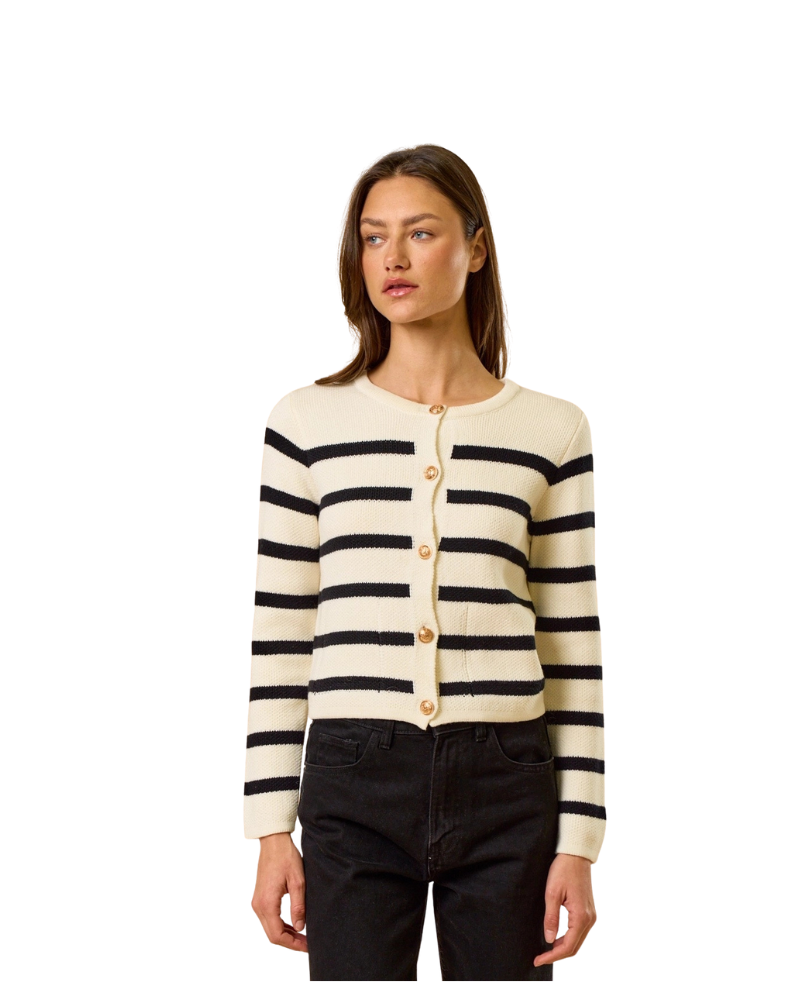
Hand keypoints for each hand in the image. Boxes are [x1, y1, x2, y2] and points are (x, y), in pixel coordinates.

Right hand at [251, 832, 307, 951]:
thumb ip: (298, 906)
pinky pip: (269, 918)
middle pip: (272, 935)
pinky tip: (294, 925)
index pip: (277, 935)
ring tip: (303, 936)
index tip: (307, 946)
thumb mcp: (298, 882)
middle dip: (290, 942)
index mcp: (267, 903)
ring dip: (286, 935)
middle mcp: (258, 905)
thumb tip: (300, 927)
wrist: (273, 841)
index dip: (293, 944)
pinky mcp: (260, 898)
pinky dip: (280, 925)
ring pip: (270, 928)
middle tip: (308, 944)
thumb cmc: (286, 857)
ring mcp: (257, 902)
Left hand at [534, 853, 596, 967]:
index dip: (552, 956)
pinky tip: (555, 938)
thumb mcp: (552, 893)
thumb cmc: (563, 870)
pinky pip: (578, 932)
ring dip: (562, 948)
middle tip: (539, 958)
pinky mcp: (588, 911)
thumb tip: (549, 940)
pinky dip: (567, 939)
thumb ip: (551, 918)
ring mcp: (591, 916)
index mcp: (581, 916)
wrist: (576, 855)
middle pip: (574, 947)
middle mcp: (590, 919)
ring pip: (577, 941)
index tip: (538, 960)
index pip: (568, 946)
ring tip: (545, 950)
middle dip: (556, 955)